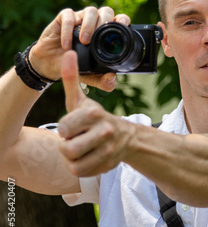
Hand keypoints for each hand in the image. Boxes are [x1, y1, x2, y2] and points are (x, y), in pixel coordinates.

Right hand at [29, 6, 129, 90]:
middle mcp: (95, 22)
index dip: (123, 20)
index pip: (118, 19)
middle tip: (99, 37)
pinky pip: (68, 17)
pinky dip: (68, 30)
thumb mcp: (90, 76)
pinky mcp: (63, 18)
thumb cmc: (74, 65)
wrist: (50, 64)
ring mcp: (80, 18)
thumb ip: (102, 80)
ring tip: (84, 41)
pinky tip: (67, 45)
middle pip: (106, 11)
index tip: (123, 26)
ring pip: (90, 11)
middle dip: (105, 21)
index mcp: (105, 32)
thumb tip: (112, 79)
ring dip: (89, 25)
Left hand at [58, 50, 135, 176]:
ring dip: (72, 158)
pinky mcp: (107, 166)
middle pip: (68, 149)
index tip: (72, 126)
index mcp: (94, 113)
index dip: (64, 129)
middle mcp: (104, 131)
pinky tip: (85, 157)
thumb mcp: (81, 100)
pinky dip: (79, 167)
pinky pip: (80, 173)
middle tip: (75, 139)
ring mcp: (108, 150)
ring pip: (73, 164)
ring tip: (80, 148)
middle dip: (67, 146)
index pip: (63, 129)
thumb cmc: (94, 117)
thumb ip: (71, 78)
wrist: (124, 137)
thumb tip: (68, 54)